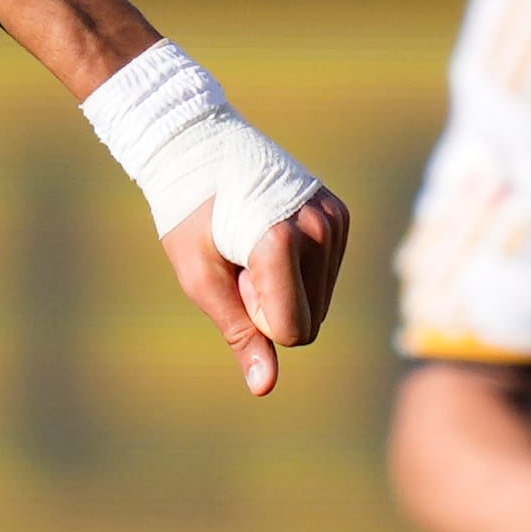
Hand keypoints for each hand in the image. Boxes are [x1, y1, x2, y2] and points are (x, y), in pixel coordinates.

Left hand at [160, 187, 349, 400]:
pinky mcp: (341, 216)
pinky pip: (327, 274)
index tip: (233, 278)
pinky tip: (269, 231)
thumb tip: (263, 386)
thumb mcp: (201, 279)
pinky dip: (299, 267)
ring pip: (322, 300)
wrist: (199, 145)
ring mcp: (335, 220)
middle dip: (272, 304)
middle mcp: (320, 229)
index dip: (255, 318)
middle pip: (311, 320)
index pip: (294, 332)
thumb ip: (238, 334)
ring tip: (252, 242)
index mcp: (282, 243)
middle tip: (239, 258)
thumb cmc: (189, 215)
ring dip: (286, 286)